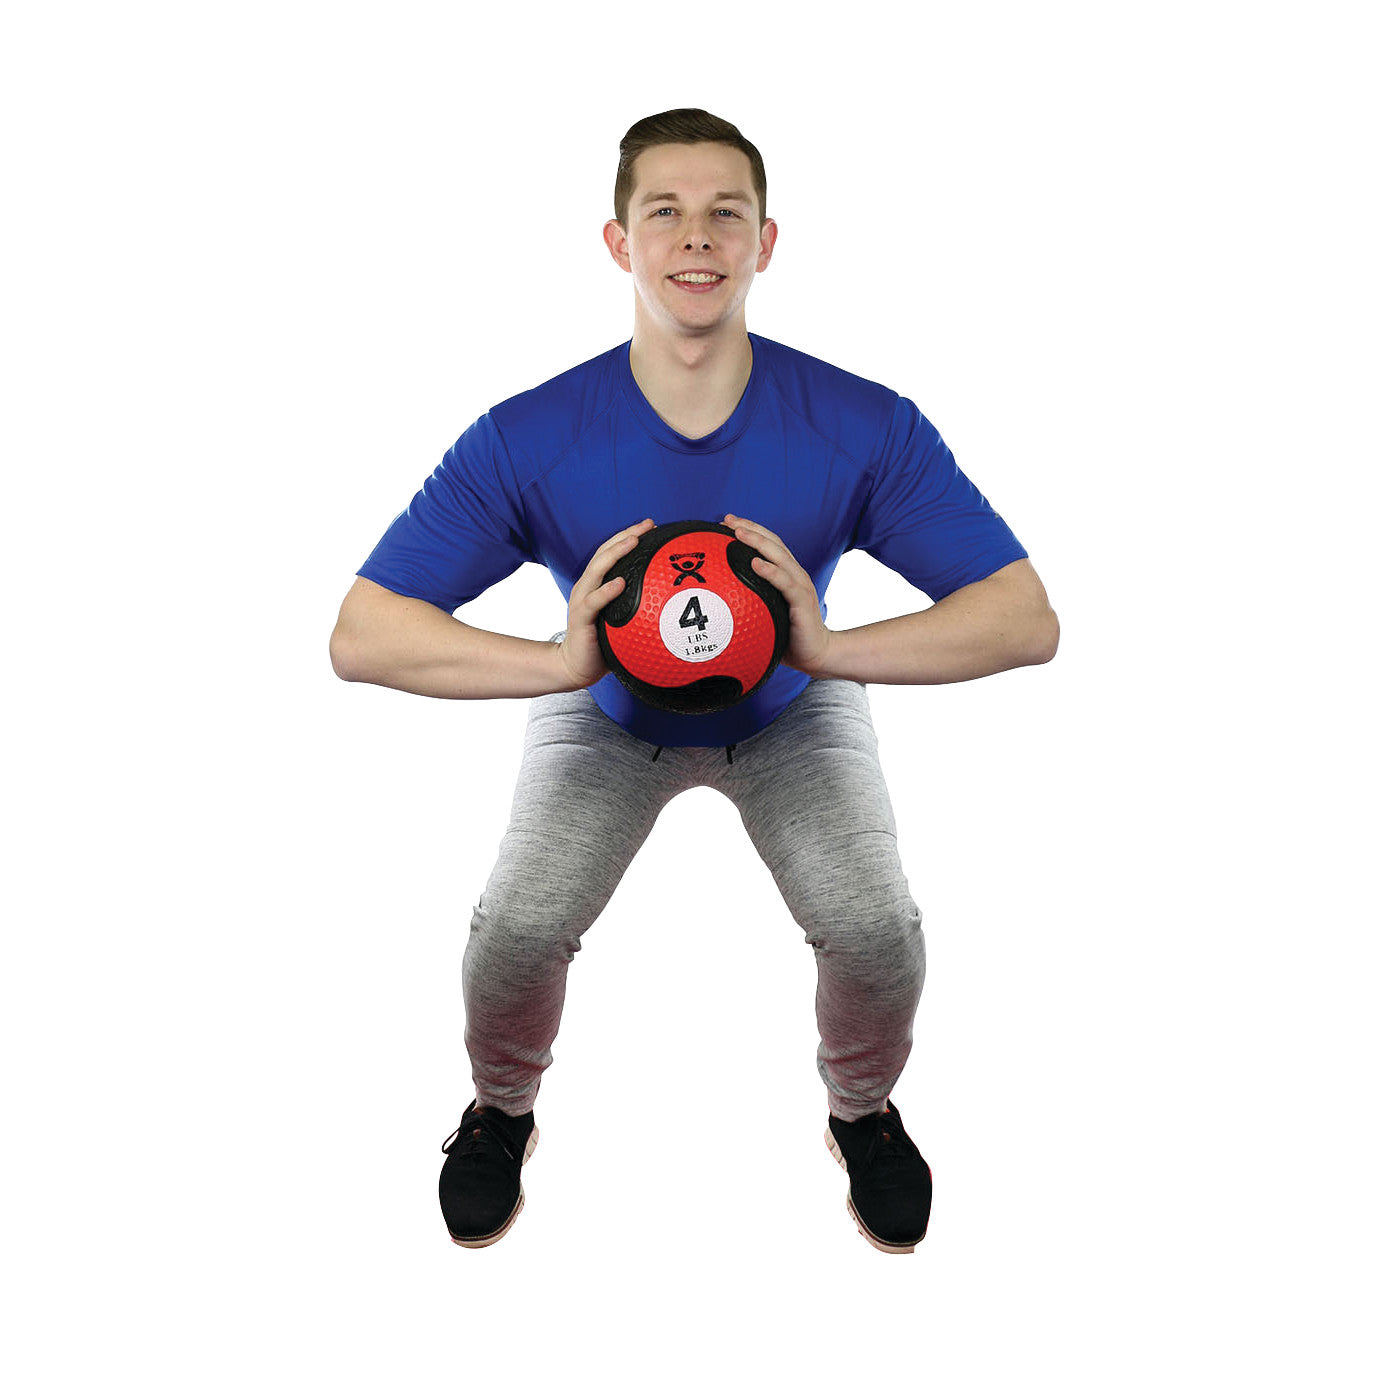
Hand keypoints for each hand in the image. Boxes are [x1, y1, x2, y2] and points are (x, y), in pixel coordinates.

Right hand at [556, 518, 655, 688]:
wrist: (577, 665)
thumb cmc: (602, 641)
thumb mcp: (621, 616)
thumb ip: (636, 602)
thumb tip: (669, 595)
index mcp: (597, 583)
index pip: (612, 552)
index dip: (630, 536)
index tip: (652, 525)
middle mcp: (587, 586)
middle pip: (605, 553)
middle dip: (626, 536)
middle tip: (647, 525)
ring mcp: (582, 600)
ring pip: (597, 570)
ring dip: (616, 554)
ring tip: (633, 542)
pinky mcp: (580, 618)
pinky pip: (594, 602)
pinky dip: (606, 590)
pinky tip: (620, 582)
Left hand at [723, 514, 833, 675]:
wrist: (816, 654)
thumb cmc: (789, 635)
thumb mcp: (766, 612)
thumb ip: (750, 600)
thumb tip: (718, 599)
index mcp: (786, 574)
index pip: (768, 544)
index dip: (748, 530)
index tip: (725, 522)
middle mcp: (794, 574)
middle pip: (772, 542)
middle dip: (749, 528)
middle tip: (727, 520)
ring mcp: (800, 585)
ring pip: (779, 556)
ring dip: (757, 542)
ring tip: (738, 533)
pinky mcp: (802, 601)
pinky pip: (785, 583)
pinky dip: (770, 571)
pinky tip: (754, 564)